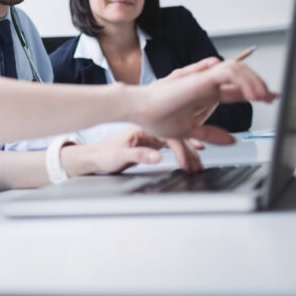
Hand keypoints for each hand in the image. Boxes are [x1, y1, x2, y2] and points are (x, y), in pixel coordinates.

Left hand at [62, 126, 205, 175]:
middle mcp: (149, 128)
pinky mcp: (152, 141)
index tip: (186, 165)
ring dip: (189, 152)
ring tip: (199, 165)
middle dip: (189, 152)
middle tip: (198, 167)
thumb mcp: (120, 156)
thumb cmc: (104, 155)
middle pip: (176, 136)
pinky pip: (173, 143)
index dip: (181, 150)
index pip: (169, 136)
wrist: (95, 157)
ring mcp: (151, 134)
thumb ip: (139, 156)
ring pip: (177, 139)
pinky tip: (195, 150)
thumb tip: (158, 157)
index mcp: (142, 128)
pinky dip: (184, 149)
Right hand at [133, 58, 274, 141]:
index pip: (234, 91)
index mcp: (203, 96)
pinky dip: (242, 79)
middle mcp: (205, 85)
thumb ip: (210, 134)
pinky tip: (250, 93)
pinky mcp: (200, 78)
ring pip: (237, 71)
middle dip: (259, 86)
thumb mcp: (188, 131)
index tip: (270, 98)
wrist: (137, 109)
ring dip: (253, 81)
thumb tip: (232, 140)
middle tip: (272, 97)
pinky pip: (229, 71)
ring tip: (263, 96)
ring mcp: (203, 80)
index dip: (253, 93)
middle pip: (239, 79)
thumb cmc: (154, 117)